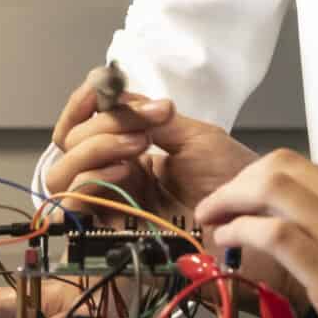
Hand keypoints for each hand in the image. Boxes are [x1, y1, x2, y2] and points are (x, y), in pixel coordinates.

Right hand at [42, 80, 257, 223]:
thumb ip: (148, 118)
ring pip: (61, 175)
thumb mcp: (194, 136)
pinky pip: (75, 206)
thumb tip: (116, 97)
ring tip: (138, 146)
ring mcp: (110, 205)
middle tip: (144, 128)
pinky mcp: (110, 234)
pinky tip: (125, 171)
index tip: (102, 84)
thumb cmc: (234, 181)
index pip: (80, 125)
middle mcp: (114, 178)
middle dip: (100, 125)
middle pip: (68, 146)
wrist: (255, 220)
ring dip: (93, 149)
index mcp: (130, 153)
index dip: (82, 104)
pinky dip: (90, 180)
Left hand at [194, 151, 317, 317]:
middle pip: (288, 167)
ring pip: (276, 188)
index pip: (316, 170)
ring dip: (231, 201)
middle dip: (241, 181)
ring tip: (213, 223)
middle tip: (217, 208)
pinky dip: (241, 232)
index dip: (269, 183)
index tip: (246, 205)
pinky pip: (275, 234)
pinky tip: (228, 246)